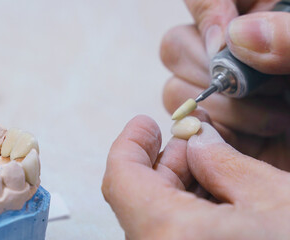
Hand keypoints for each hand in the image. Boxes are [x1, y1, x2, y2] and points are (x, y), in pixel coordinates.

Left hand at [102, 115, 289, 239]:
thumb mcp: (275, 201)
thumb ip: (226, 164)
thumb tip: (198, 142)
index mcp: (173, 236)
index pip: (122, 179)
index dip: (131, 144)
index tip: (145, 125)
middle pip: (140, 197)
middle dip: (164, 162)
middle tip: (191, 140)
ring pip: (155, 217)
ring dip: (177, 186)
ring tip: (209, 165)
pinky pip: (171, 234)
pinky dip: (186, 211)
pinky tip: (214, 199)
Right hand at [160, 0, 289, 168]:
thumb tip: (238, 37)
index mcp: (261, 20)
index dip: (207, 14)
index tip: (225, 43)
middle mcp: (233, 53)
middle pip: (178, 43)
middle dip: (208, 69)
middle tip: (251, 86)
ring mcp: (223, 91)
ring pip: (176, 86)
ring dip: (215, 106)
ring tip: (271, 118)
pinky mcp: (219, 126)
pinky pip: (187, 124)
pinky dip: (208, 134)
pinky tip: (247, 140)